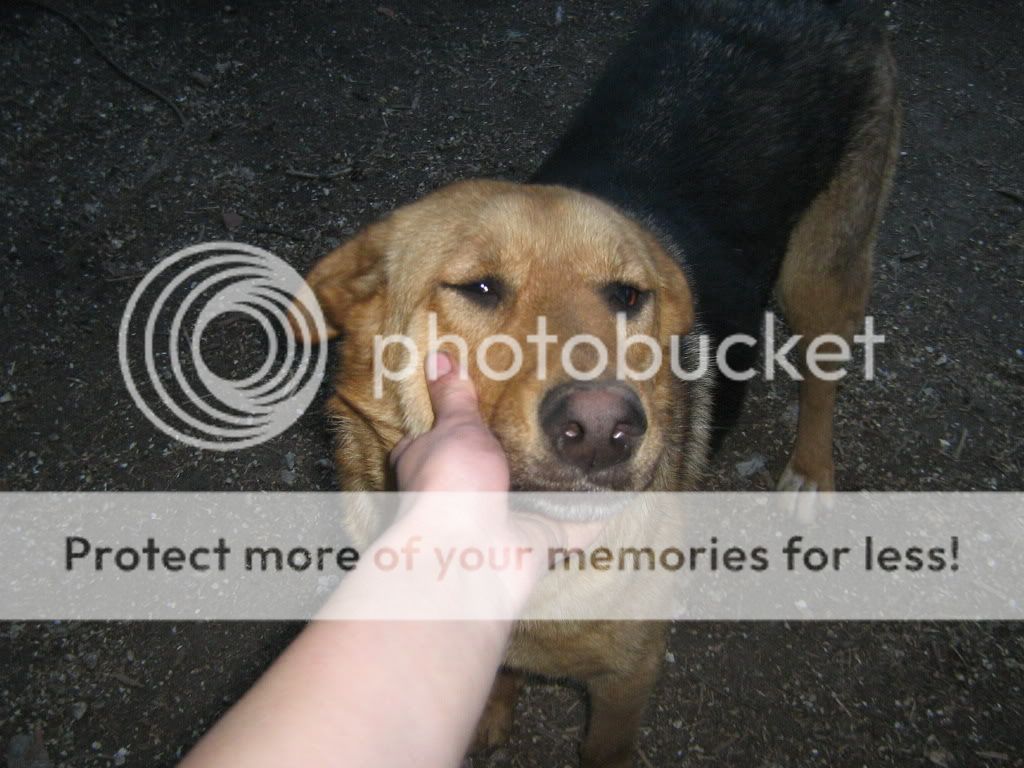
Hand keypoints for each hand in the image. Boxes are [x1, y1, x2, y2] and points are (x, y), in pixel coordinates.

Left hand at [388, 354, 602, 592]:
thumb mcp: (453, 428)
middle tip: (551, 409)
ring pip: (539, 494)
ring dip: (560, 477)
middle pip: (498, 466)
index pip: (441, 438)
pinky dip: (598, 509)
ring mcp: (508, 521)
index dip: (458, 420)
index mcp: (435, 466)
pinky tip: (618, 484)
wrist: (472, 554)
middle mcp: (469, 497)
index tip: (487, 394)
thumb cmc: (451, 486)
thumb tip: (437, 356)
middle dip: (521, 447)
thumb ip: (454, 396)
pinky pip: (579, 522)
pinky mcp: (544, 540)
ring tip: (588, 436)